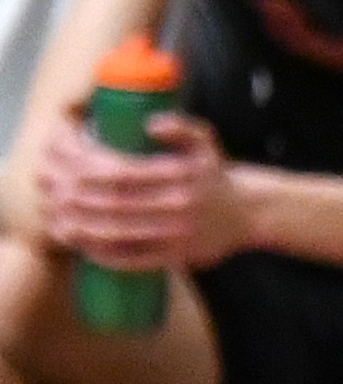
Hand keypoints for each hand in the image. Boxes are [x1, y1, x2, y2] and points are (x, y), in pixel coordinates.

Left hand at [34, 111, 242, 271]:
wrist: (249, 211)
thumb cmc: (214, 176)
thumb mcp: (205, 142)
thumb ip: (180, 127)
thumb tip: (149, 124)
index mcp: (182, 173)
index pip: (124, 173)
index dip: (88, 172)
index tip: (67, 169)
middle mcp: (180, 203)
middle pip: (114, 204)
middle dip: (77, 200)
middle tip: (53, 195)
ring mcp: (177, 232)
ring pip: (118, 233)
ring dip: (82, 229)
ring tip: (60, 221)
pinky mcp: (176, 256)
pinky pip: (133, 259)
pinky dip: (104, 255)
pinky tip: (85, 247)